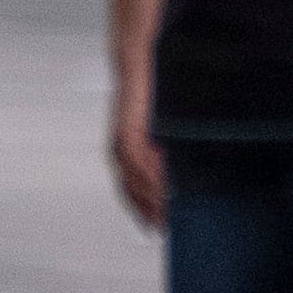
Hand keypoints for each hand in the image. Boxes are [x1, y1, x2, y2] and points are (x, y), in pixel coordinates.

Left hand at [108, 66, 164, 229]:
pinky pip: (138, 160)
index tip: (154, 226)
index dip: (141, 208)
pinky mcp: (128, 130)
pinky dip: (149, 175)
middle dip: (144, 210)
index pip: (131, 187)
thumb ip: (161, 144)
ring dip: (149, 197)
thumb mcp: (158, 125)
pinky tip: (161, 186)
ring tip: (164, 213)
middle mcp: (119, 149)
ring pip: (133, 178)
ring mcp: (122, 141)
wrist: (136, 64)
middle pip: (130, 189)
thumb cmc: (148, 92)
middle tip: (160, 228)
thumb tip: (174, 161)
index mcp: (125, 150)